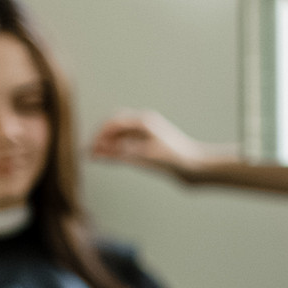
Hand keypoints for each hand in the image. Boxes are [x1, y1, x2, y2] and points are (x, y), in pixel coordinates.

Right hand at [90, 110, 215, 181]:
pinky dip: (116, 150)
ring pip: (120, 135)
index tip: (91, 150)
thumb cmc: (175, 160)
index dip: (100, 136)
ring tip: (96, 157)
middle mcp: (144, 123)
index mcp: (143, 121)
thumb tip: (99, 152)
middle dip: (101, 138)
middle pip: (114, 126)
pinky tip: (109, 159)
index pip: (113, 124)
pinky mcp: (149, 143)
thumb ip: (122, 154)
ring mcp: (146, 132)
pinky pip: (127, 143)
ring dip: (108, 144)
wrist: (197, 166)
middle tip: (90, 153)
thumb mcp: (146, 157)